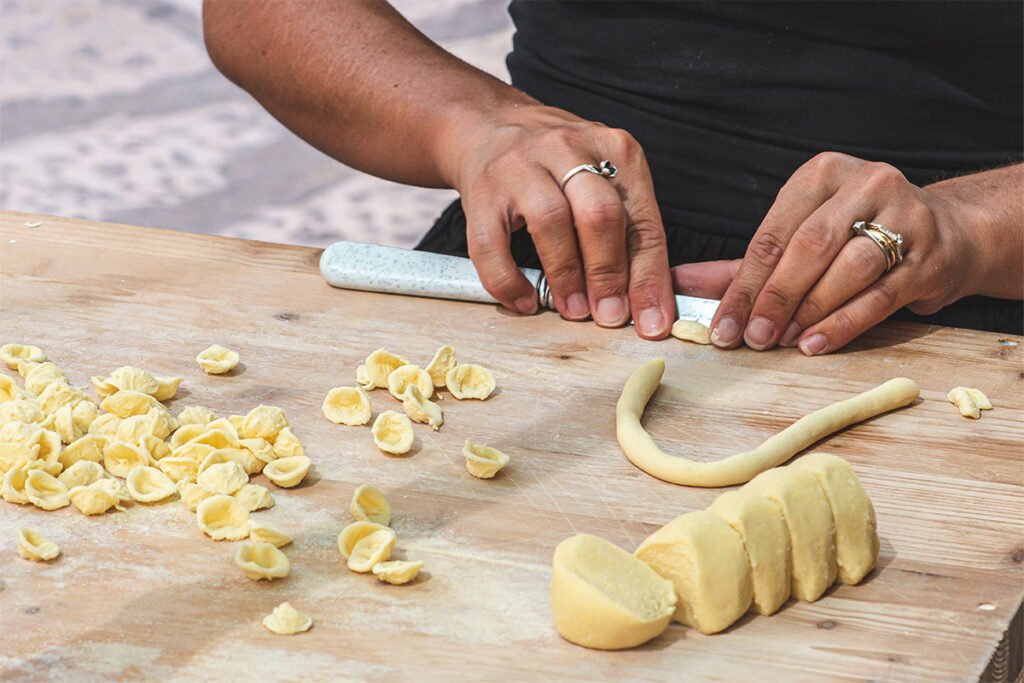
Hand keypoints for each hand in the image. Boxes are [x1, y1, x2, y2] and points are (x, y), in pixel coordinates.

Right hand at [445, 104, 675, 338]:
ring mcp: (521, 167)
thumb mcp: (603, 176)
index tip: (653, 322)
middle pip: (600, 216)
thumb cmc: (558, 164)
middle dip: (610, 275)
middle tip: (611, 317)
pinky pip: (492, 244)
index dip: (649, 278)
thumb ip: (626, 229)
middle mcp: (569, 150)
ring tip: (574, 311)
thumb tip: (645, 301)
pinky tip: (524, 300)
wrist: (489, 127)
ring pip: (551, 223)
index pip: (643, 222)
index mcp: (615, 148)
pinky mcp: (482, 191)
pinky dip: (509, 281)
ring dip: (566, 276)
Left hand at [672, 152, 984, 354]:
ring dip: (809, 310)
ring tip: (783, 341)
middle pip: (808, 248)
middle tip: (751, 338)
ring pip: (847, 269)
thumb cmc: (855, 236)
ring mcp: (905, 216)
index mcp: (822, 174)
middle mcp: (865, 184)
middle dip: (774, 298)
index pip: (773, 234)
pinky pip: (879, 295)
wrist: (947, 234)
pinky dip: (843, 324)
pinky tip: (815, 344)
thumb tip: (678, 283)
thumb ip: (742, 264)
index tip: (722, 325)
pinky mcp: (929, 255)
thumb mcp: (799, 237)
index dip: (743, 284)